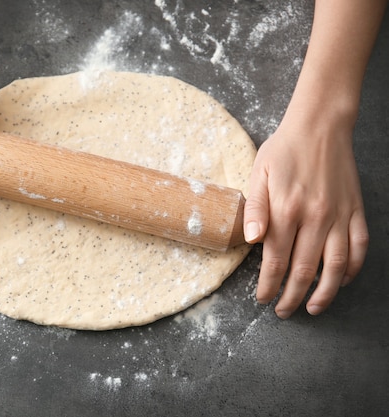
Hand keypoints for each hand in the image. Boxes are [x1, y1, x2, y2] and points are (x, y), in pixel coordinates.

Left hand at [243, 110, 368, 318]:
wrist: (320, 126)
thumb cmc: (283, 150)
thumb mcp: (259, 174)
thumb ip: (256, 210)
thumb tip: (253, 241)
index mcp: (287, 210)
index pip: (275, 259)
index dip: (269, 285)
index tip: (262, 299)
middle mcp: (316, 217)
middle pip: (303, 269)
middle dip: (291, 296)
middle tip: (283, 311)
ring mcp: (340, 215)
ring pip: (336, 266)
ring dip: (325, 293)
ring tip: (313, 308)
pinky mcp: (356, 210)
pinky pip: (360, 247)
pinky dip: (352, 269)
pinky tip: (342, 280)